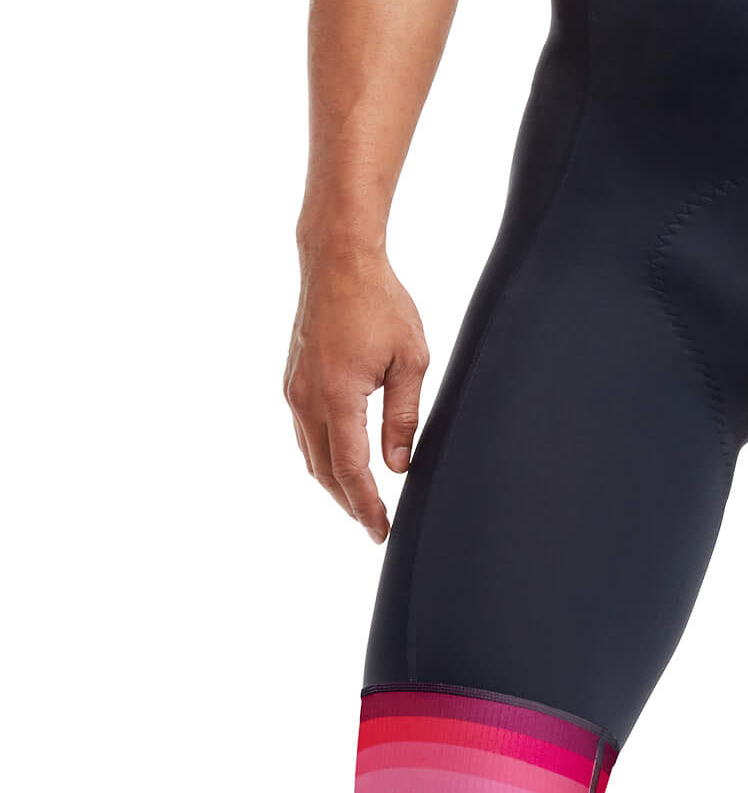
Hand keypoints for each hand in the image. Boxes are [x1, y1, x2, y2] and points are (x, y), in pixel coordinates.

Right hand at [283, 245, 429, 541]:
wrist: (337, 262)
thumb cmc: (381, 303)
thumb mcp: (410, 359)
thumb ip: (404, 415)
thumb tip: (398, 465)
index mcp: (338, 395)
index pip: (350, 469)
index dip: (365, 505)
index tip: (379, 530)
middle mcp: (306, 398)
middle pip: (324, 471)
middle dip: (349, 502)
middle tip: (375, 526)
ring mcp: (294, 390)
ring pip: (309, 455)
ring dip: (334, 482)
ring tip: (362, 502)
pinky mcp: (292, 380)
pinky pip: (304, 433)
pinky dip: (322, 456)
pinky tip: (343, 461)